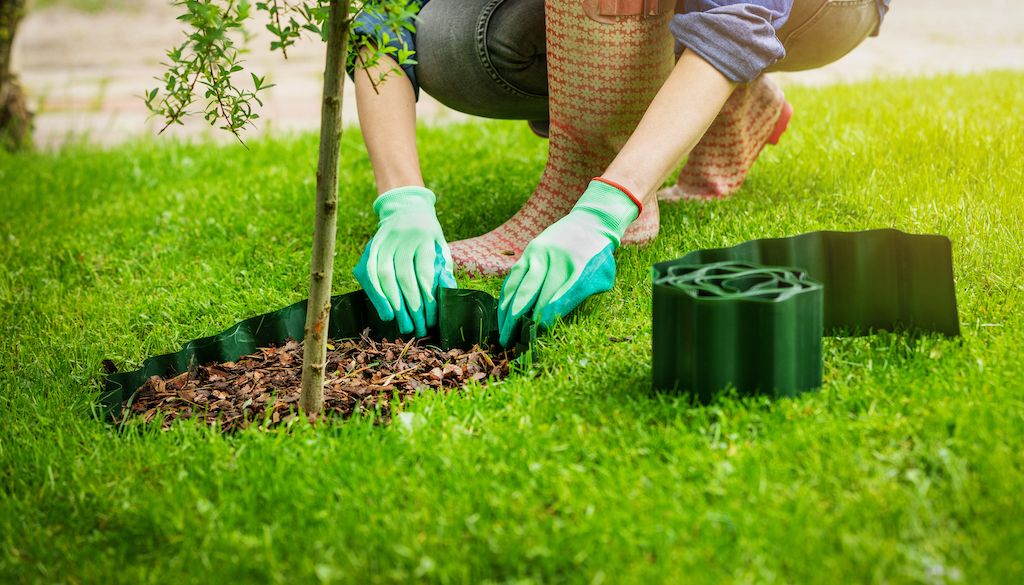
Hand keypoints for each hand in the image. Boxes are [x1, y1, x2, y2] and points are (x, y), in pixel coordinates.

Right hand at [354, 186, 456, 336]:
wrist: (406, 208)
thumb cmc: (428, 235)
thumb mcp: (441, 247)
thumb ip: (443, 269)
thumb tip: (446, 293)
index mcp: (424, 237)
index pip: (424, 273)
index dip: (427, 299)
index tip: (431, 319)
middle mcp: (402, 238)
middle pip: (403, 277)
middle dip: (410, 307)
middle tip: (417, 329)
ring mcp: (383, 241)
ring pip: (383, 276)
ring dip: (392, 304)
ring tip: (401, 325)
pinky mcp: (370, 247)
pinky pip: (368, 273)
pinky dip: (376, 294)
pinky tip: (385, 311)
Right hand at [497, 179, 640, 345]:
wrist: (590, 222)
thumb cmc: (598, 257)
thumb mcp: (602, 277)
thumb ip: (580, 296)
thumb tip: (552, 318)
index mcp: (576, 268)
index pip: (555, 299)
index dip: (543, 319)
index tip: (534, 336)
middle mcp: (553, 260)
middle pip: (530, 294)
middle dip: (518, 320)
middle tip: (509, 342)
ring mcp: (538, 254)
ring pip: (517, 286)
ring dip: (506, 312)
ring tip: (502, 333)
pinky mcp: (529, 252)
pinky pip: (513, 277)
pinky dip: (506, 296)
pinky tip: (502, 313)